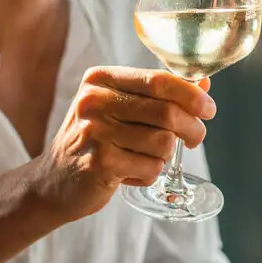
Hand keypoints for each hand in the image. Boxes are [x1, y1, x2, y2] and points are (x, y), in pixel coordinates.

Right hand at [31, 67, 214, 220]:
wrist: (52, 183)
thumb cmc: (94, 142)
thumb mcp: (119, 109)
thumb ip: (158, 95)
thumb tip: (204, 83)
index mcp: (100, 79)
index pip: (159, 80)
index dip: (192, 95)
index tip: (208, 109)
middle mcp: (94, 101)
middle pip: (167, 112)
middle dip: (192, 128)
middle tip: (195, 140)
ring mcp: (95, 132)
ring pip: (163, 143)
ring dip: (165, 156)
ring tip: (147, 158)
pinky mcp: (100, 163)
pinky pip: (151, 168)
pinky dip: (150, 174)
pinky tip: (131, 173)